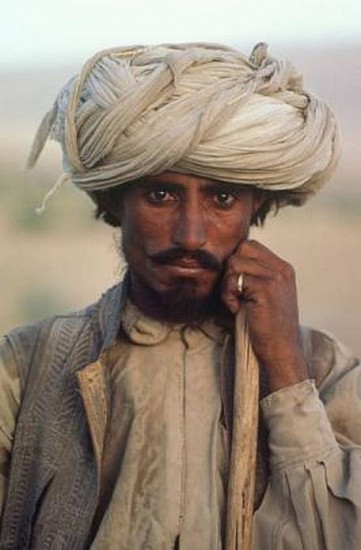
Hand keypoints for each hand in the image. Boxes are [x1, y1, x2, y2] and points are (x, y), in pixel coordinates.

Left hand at [222, 240, 307, 391]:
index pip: (251, 246)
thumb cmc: (267, 328)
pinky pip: (234, 279)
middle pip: (242, 248)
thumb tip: (227, 262)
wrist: (281, 351)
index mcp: (283, 269)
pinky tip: (236, 309)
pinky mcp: (265, 288)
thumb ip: (253, 276)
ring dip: (228, 283)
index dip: (237, 262)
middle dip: (231, 269)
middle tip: (234, 292)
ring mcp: (275, 277)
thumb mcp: (265, 296)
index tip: (237, 286)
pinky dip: (229, 294)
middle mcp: (282, 269)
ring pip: (235, 262)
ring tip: (235, 302)